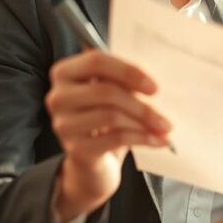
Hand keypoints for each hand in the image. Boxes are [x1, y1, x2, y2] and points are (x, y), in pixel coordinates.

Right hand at [45, 49, 171, 222]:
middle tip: (164, 117)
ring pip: (112, 116)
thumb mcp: (112, 92)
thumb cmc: (104, 116)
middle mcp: (58, 97)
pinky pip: (115, 138)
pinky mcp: (75, 148)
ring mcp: (64, 124)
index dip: (128, 72)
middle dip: (141, 105)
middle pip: (105, 91)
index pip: (96, 62)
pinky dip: (142, 138)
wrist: (90, 160)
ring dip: (144, 123)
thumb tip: (151, 84)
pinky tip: (157, 141)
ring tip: (163, 129)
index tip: (153, 87)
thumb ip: (124, 81)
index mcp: (64, 73)